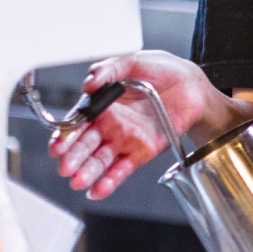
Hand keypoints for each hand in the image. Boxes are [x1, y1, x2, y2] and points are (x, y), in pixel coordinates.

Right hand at [48, 51, 214, 198]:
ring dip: (88, 172)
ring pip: (100, 160)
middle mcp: (109, 125)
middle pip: (85, 145)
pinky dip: (110, 181)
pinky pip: (123, 168)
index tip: (58, 146)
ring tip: (79, 181)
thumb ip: (109, 69)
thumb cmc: (163, 71)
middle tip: (66, 166)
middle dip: (73, 157)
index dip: (66, 135)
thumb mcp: (134, 61)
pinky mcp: (142, 151)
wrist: (193, 85)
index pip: (77, 123)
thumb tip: (90, 82)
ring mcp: (124, 140)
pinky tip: (97, 190)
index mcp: (102, 105)